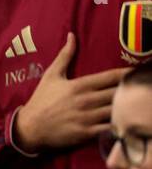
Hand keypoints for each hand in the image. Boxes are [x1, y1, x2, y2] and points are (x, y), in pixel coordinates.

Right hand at [14, 33, 128, 151]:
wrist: (29, 127)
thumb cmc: (41, 100)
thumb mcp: (51, 76)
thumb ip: (65, 56)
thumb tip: (72, 35)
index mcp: (80, 85)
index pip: (111, 77)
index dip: (128, 73)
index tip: (139, 71)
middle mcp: (86, 100)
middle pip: (118, 93)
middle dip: (131, 89)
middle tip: (143, 86)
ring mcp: (87, 117)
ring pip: (117, 110)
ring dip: (128, 106)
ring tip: (138, 103)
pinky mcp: (87, 133)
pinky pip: (110, 128)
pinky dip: (120, 124)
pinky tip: (127, 120)